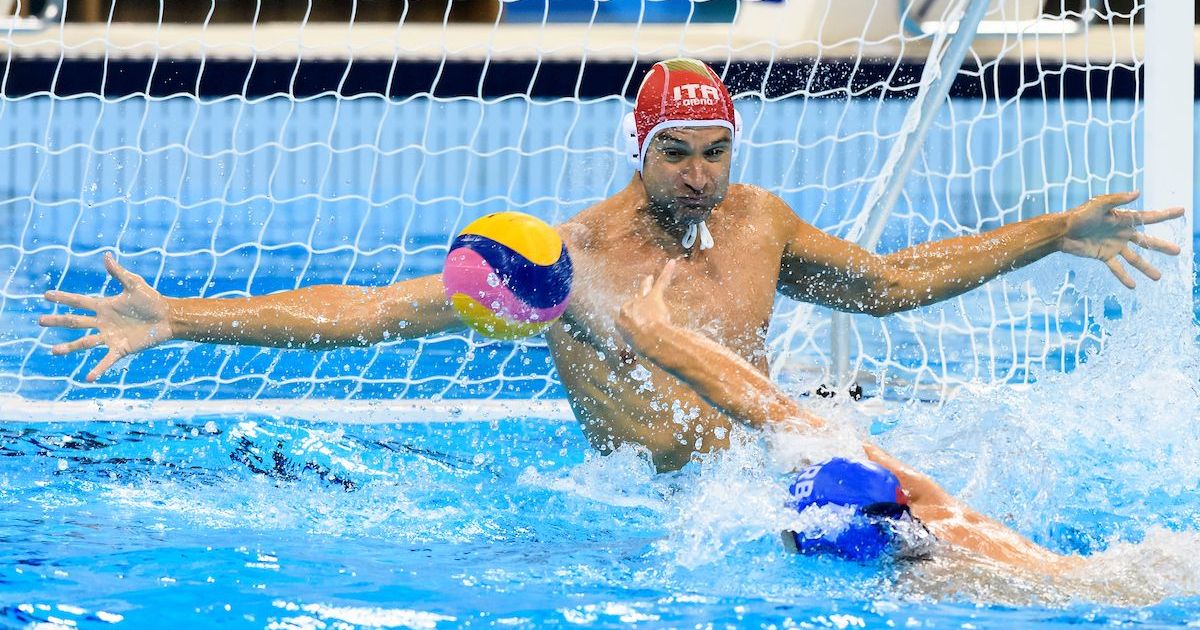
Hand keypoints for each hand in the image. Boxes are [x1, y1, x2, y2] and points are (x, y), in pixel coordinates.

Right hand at [38, 253, 172, 381]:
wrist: (168, 318)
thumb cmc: (152, 300)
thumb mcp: (134, 284)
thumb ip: (119, 273)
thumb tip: (106, 256)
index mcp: (104, 306)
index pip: (79, 302)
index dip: (63, 298)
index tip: (46, 295)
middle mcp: (103, 322)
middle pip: (76, 322)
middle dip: (58, 321)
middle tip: (40, 321)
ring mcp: (110, 336)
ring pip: (85, 343)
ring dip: (70, 347)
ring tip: (53, 351)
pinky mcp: (121, 348)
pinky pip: (107, 360)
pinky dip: (98, 370)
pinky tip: (88, 378)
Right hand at [616, 259, 677, 339]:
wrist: (650, 339)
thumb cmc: (642, 345)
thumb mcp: (634, 346)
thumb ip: (637, 341)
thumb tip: (647, 346)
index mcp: (620, 321)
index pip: (625, 317)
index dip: (633, 321)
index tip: (637, 324)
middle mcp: (627, 308)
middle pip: (633, 302)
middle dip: (638, 306)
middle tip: (640, 302)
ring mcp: (640, 301)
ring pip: (643, 290)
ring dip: (646, 284)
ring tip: (649, 278)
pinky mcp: (654, 297)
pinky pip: (661, 283)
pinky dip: (667, 272)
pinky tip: (672, 263)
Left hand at [1060, 191, 1183, 287]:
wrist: (1061, 232)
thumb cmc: (1079, 215)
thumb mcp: (1098, 205)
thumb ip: (1117, 200)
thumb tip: (1138, 193)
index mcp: (1123, 219)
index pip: (1149, 217)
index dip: (1165, 214)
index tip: (1181, 211)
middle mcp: (1121, 233)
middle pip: (1146, 241)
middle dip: (1161, 246)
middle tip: (1178, 252)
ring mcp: (1113, 245)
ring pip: (1134, 258)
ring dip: (1146, 268)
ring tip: (1158, 277)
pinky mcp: (1103, 255)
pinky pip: (1117, 268)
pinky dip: (1124, 277)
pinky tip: (1133, 286)